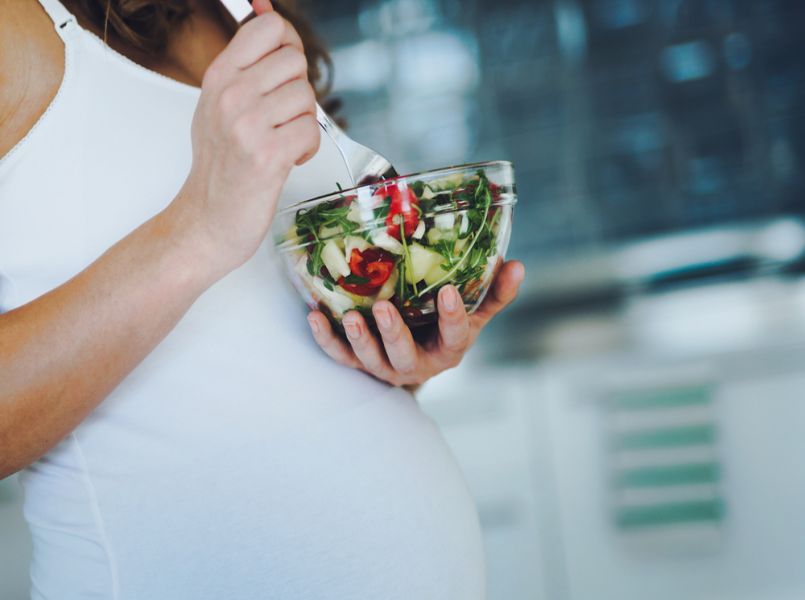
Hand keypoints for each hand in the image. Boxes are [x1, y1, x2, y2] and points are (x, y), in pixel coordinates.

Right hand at [169, 1, 319, 280]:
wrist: (207, 220)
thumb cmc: (221, 165)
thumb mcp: (220, 105)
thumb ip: (247, 65)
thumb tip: (271, 16)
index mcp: (218, 76)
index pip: (269, 27)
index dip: (289, 45)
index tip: (285, 72)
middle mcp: (230, 96)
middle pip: (295, 61)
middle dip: (298, 91)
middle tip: (281, 119)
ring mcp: (247, 125)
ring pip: (307, 97)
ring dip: (303, 124)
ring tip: (281, 142)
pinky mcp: (267, 156)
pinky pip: (311, 132)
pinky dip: (307, 149)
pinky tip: (288, 160)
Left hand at [306, 261, 525, 387]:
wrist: (419, 356)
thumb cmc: (445, 327)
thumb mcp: (474, 312)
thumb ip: (494, 292)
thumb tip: (517, 264)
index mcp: (449, 349)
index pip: (456, 336)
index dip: (452, 317)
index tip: (447, 292)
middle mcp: (417, 363)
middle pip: (405, 356)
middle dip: (393, 334)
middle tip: (383, 308)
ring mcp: (385, 366)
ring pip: (370, 360)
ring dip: (358, 339)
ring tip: (348, 316)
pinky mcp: (359, 364)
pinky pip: (341, 356)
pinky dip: (327, 339)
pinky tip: (315, 316)